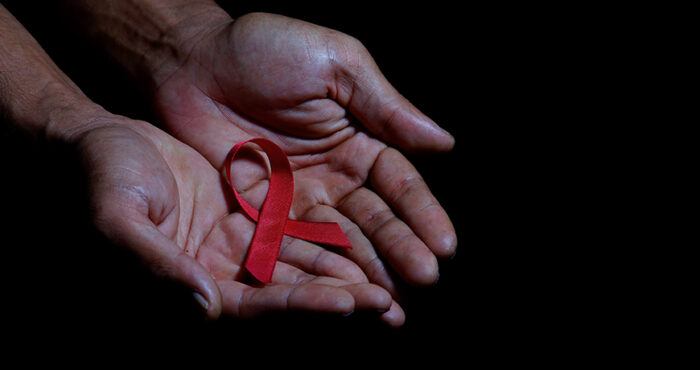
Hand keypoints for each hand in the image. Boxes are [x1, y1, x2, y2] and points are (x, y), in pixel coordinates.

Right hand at [71, 109, 394, 322]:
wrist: (99, 140)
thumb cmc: (99, 178)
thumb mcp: (117, 220)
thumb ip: (156, 267)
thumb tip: (205, 310)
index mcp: (190, 286)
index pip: (255, 307)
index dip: (301, 306)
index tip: (348, 302)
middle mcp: (219, 276)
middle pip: (287, 295)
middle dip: (338, 298)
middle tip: (391, 303)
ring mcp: (235, 248)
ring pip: (299, 266)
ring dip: (344, 272)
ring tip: (391, 277)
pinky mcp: (247, 220)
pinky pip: (295, 231)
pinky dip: (328, 237)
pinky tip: (365, 239)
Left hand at [151, 13, 456, 295]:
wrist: (192, 61)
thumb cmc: (266, 48)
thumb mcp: (336, 64)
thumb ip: (385, 105)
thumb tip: (443, 142)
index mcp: (360, 137)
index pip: (399, 182)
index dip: (422, 212)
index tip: (444, 244)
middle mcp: (336, 174)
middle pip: (374, 218)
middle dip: (401, 248)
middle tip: (424, 279)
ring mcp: (299, 197)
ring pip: (340, 239)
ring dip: (367, 269)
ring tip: (393, 300)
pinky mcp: (263, 212)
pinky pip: (294, 244)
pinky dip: (318, 269)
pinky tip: (341, 292)